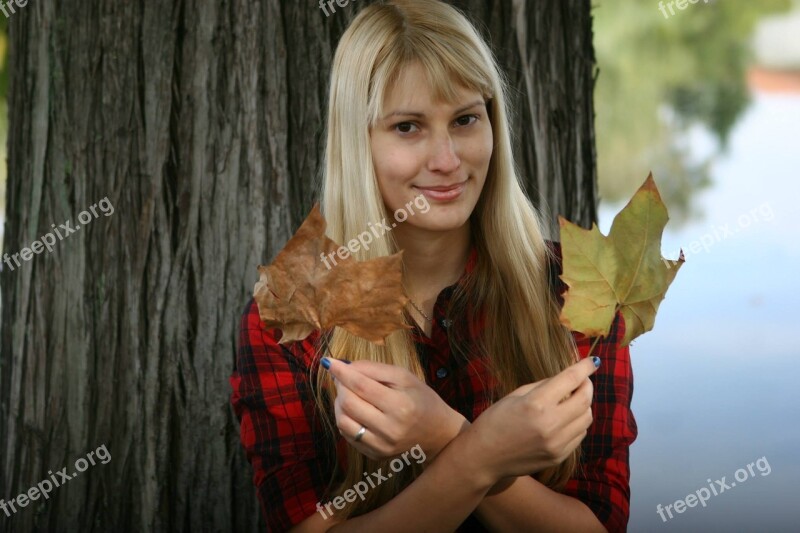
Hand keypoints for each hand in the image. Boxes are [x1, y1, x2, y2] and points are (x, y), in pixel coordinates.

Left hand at [322, 358, 467, 461]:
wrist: (438, 433)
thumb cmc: (421, 399)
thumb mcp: (405, 377)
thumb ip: (375, 369)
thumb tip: (345, 366)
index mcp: (401, 406)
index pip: (362, 387)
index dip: (343, 373)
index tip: (330, 362)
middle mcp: (390, 430)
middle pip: (349, 404)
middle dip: (341, 386)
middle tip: (343, 377)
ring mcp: (381, 446)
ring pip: (343, 422)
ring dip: (339, 403)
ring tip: (347, 392)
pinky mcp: (375, 455)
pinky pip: (347, 435)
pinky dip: (344, 418)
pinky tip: (353, 409)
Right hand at [464, 356, 598, 482]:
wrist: (484, 457)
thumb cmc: (494, 421)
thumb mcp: (515, 395)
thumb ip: (543, 386)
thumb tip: (567, 378)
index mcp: (536, 404)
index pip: (570, 380)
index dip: (584, 368)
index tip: (592, 362)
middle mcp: (550, 425)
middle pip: (585, 399)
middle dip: (587, 385)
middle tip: (582, 380)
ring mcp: (557, 444)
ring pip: (587, 418)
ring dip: (584, 405)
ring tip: (572, 400)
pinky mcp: (559, 457)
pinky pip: (579, 435)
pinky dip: (577, 423)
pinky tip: (566, 419)